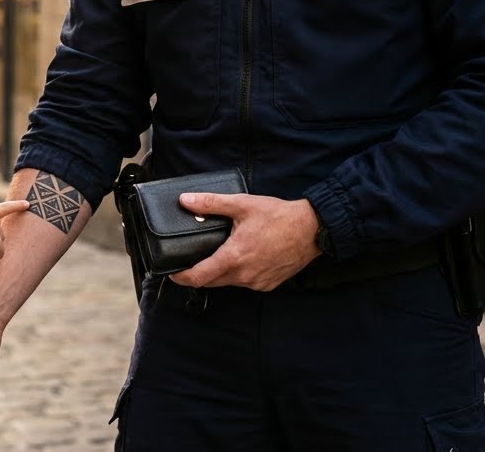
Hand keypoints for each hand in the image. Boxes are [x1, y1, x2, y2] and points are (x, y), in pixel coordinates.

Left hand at [168, 193, 320, 291]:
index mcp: (234, 257)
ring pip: (229, 283)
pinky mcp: (269, 284)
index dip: (182, 278)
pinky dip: (239, 274)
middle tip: (192, 261)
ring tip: (220, 255)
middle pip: (211, 281)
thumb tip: (186, 200)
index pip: (199, 277)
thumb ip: (211, 203)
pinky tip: (242, 259)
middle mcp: (244, 275)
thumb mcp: (242, 205)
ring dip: (220, 273)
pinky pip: (246, 283)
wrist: (312, 229)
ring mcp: (257, 282)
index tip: (172, 273)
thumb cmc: (279, 216)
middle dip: (199, 274)